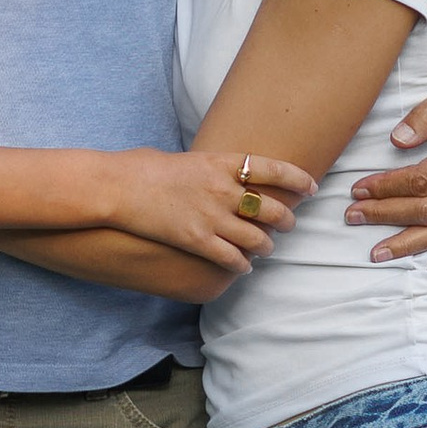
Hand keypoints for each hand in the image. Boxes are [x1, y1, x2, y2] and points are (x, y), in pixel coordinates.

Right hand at [123, 146, 315, 271]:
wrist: (117, 187)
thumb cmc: (142, 168)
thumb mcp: (184, 159)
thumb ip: (208, 169)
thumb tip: (217, 176)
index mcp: (221, 163)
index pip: (273, 169)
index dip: (297, 179)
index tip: (310, 187)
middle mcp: (224, 190)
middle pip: (272, 209)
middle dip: (286, 220)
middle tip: (288, 224)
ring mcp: (212, 217)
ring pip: (258, 240)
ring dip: (267, 247)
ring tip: (266, 249)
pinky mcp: (198, 241)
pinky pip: (233, 259)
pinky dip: (243, 266)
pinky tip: (243, 268)